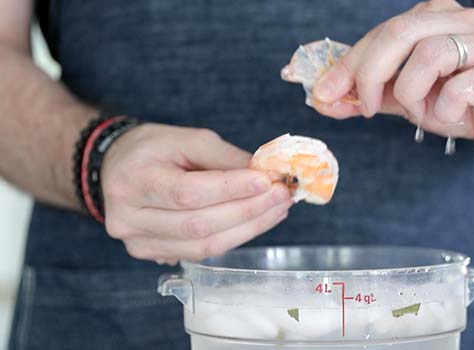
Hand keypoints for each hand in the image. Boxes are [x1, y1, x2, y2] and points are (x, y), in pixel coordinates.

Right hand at [101, 124, 292, 263]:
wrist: (114, 168)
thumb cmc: (153, 149)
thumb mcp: (186, 138)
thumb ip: (224, 157)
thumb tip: (265, 174)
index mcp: (133, 179)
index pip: (188, 192)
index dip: (232, 189)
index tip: (267, 181)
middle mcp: (128, 217)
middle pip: (198, 224)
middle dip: (249, 211)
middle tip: (282, 196)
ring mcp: (136, 242)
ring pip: (202, 246)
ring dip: (248, 229)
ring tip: (277, 210)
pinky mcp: (148, 254)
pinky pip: (199, 253)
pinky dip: (233, 238)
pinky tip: (255, 222)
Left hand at [312, 0, 473, 153]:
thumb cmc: (458, 102)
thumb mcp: (404, 98)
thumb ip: (366, 95)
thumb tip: (321, 99)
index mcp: (433, 18)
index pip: (381, 32)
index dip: (348, 64)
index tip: (324, 93)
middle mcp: (460, 21)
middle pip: (401, 32)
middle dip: (370, 74)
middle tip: (367, 108)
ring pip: (430, 54)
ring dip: (412, 93)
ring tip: (420, 111)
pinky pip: (461, 87)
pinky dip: (444, 109)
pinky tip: (451, 114)